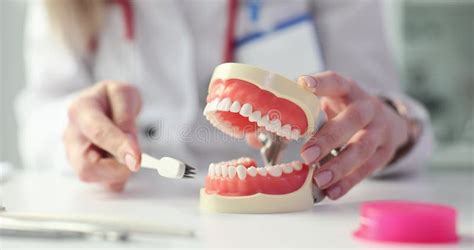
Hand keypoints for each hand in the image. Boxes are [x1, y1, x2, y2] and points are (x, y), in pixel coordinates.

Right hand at [64, 81, 141, 191]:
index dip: (118, 147)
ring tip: (127, 151)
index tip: (136, 161)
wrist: (100, 104)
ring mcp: (74, 155)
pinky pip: (104, 183)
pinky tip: (123, 160)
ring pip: (96, 178)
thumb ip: (126, 118)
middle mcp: (71, 136)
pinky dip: (119, 176)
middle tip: (136, 160)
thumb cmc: (111, 99)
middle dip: (117, 169)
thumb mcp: (123, 95)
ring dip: (119, 171)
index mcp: (81, 110)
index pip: (98, 133)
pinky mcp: (84, 169)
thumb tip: (129, 147)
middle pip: (87, 166)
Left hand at [298, 71, 408, 199]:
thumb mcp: (327, 105)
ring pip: (362, 148)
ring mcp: (379, 130)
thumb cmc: (344, 112)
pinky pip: (367, 169)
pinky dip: (348, 182)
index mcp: (347, 90)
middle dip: (328, 138)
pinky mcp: (384, 152)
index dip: (321, 83)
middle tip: (307, 155)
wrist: (388, 122)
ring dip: (340, 166)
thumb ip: (297, 117)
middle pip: (351, 119)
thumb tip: (254, 136)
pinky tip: (331, 191)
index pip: (335, 82)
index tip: (303, 84)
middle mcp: (365, 107)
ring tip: (319, 179)